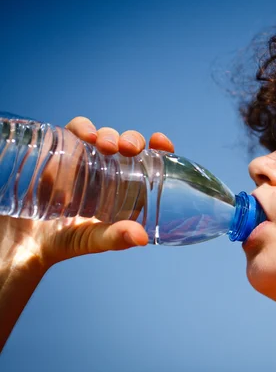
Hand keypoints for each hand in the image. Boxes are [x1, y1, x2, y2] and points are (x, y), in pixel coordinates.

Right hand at [0, 116, 175, 270]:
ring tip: (103, 144)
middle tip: (128, 148)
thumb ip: (114, 239)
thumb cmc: (59, 244)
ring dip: (106, 132)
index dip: (159, 148)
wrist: (18, 243)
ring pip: (99, 135)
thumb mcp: (90, 240)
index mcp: (122, 189)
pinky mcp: (55, 154)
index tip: (161, 143)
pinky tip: (84, 134)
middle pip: (124, 145)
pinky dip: (80, 127)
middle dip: (130, 139)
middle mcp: (104, 171)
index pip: (147, 162)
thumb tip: (142, 238)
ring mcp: (79, 161)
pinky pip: (69, 133)